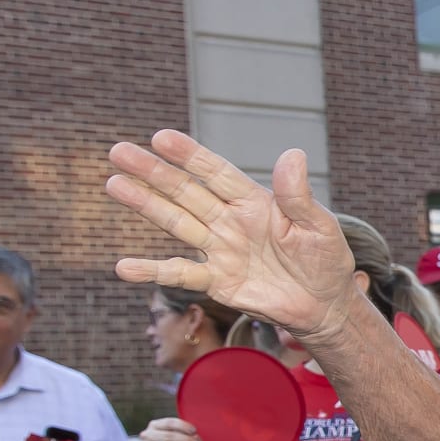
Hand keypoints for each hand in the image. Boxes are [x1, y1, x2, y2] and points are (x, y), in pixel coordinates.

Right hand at [107, 131, 358, 340]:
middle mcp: (229, 220)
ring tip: (114, 183)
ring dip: (145, 205)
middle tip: (118, 151)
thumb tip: (293, 154)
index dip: (190, 156)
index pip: (217, 173)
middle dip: (153, 172)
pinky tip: (123, 267)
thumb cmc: (324, 258)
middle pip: (186, 192)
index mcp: (254, 202)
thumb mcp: (319, 225)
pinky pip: (180, 275)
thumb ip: (299, 195)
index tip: (160, 137)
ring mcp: (219, 249)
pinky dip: (153, 271)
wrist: (325, 303)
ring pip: (176, 223)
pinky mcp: (216, 281)